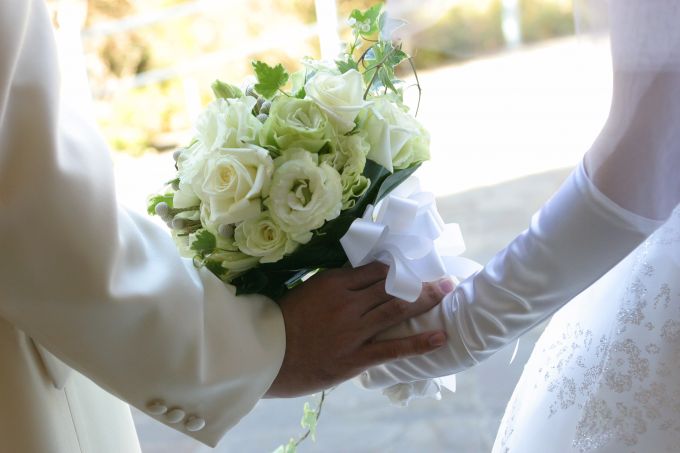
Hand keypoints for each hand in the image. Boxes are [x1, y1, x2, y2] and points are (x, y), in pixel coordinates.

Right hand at [265, 262, 449, 397]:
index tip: (418, 267)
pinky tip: (440, 337)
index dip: (401, 269)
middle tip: (446, 278)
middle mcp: (348, 302)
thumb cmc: (283, 321)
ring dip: (426, 300)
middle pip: (392, 287)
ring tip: (447, 293)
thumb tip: (362, 278)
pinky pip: (393, 348)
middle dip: (422, 282)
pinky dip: (419, 342)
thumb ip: (335, 285)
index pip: (377, 270)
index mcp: (335, 282)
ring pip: (397, 309)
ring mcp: (353, 330)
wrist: (266, 356)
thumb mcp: (308, 291)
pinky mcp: (356, 357)